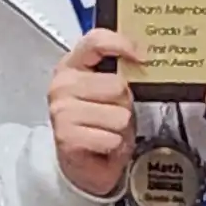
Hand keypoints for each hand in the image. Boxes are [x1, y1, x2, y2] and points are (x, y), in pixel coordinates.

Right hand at [49, 27, 136, 199]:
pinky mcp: (67, 136)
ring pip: (119, 115)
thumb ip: (120, 71)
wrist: (81, 164)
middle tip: (113, 115)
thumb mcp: (108, 92)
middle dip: (125, 104)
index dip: (122, 44)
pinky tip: (103, 145)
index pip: (96, 41)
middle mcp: (62, 85)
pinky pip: (112, 137)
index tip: (142, 57)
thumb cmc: (98, 125)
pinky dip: (114, 145)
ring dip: (121, 128)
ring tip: (108, 131)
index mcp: (71, 66)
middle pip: (118, 85)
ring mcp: (61, 111)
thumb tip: (144, 58)